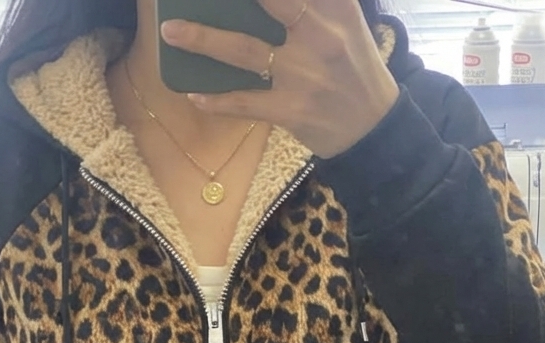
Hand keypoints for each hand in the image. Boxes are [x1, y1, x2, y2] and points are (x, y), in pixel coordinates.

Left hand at [160, 0, 400, 158]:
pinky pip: (245, 102)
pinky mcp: (291, 110)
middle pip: (269, 2)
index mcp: (335, 8)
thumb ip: (315, 2)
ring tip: (171, 31)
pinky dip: (217, 100)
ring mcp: (303, 75)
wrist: (373, 128)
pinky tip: (194, 93)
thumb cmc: (353, 67)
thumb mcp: (345, 21)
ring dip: (203, 40)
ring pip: (244, 51)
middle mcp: (319, 36)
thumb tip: (273, 4)